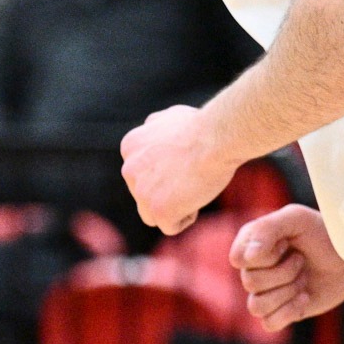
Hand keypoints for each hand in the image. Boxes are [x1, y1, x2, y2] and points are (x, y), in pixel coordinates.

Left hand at [120, 105, 236, 233]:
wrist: (216, 138)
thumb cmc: (202, 126)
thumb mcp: (170, 117)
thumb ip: (154, 128)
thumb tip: (150, 128)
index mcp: (129, 147)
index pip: (141, 174)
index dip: (166, 174)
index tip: (185, 164)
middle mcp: (128, 170)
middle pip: (144, 196)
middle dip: (167, 192)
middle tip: (192, 177)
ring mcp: (141, 192)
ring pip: (153, 215)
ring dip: (173, 208)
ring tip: (193, 190)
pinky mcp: (157, 210)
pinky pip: (170, 226)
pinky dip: (186, 217)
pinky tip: (197, 197)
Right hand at [229, 204, 343, 330]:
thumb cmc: (324, 233)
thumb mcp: (297, 219)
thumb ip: (266, 230)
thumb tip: (245, 259)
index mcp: (253, 243)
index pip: (238, 259)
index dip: (264, 256)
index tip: (286, 243)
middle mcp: (256, 268)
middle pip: (250, 282)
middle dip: (283, 272)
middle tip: (302, 260)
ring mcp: (268, 291)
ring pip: (256, 306)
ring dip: (286, 293)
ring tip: (303, 280)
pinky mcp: (282, 311)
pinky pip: (269, 323)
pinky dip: (289, 312)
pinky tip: (304, 297)